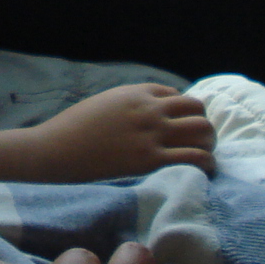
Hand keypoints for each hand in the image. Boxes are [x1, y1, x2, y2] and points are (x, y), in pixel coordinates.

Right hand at [0, 84, 216, 181]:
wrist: (56, 148)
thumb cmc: (74, 127)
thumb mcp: (105, 103)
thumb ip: (130, 104)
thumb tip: (149, 112)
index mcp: (136, 93)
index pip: (177, 96)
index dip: (182, 112)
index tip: (180, 127)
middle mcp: (149, 109)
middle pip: (196, 109)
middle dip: (202, 124)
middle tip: (198, 142)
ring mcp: (151, 134)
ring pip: (202, 130)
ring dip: (208, 142)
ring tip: (204, 155)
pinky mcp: (150, 160)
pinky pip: (194, 157)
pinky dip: (207, 162)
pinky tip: (206, 170)